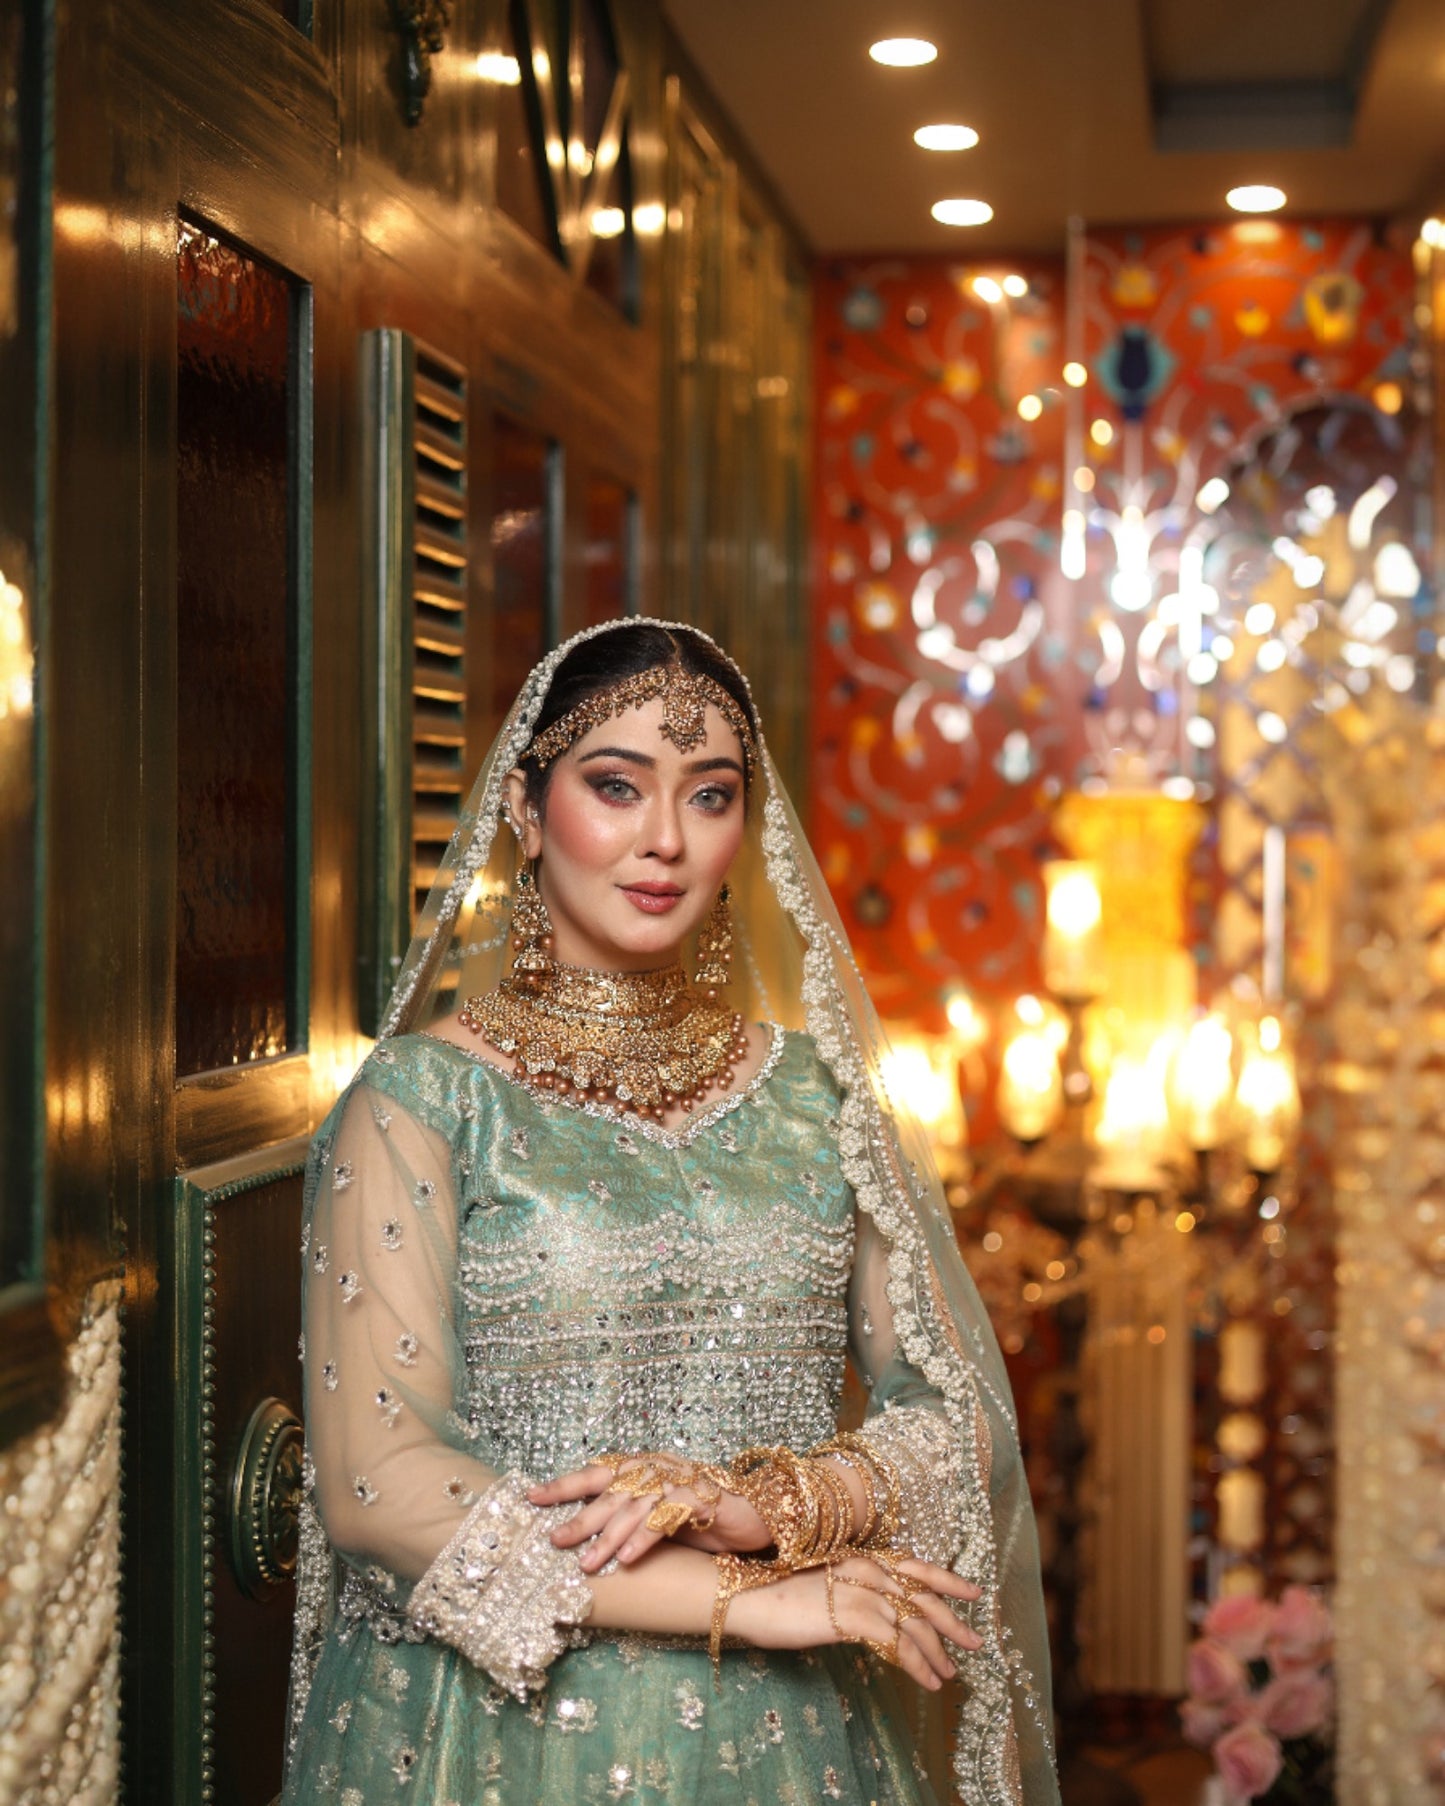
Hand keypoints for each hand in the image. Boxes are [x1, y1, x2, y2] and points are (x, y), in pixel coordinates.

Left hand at [528, 1459, 770, 1571]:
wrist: (758, 1514)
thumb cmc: (703, 1519)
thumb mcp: (658, 1520)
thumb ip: (627, 1520)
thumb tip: (582, 1541)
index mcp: (642, 1467)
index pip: (595, 1473)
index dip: (564, 1484)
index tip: (531, 1496)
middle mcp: (656, 1468)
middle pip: (609, 1490)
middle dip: (579, 1517)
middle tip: (554, 1541)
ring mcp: (679, 1479)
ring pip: (634, 1505)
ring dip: (609, 1536)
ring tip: (588, 1563)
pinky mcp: (701, 1497)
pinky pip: (666, 1516)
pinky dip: (645, 1537)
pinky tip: (629, 1558)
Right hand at [726, 1555, 982, 1693]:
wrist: (747, 1596)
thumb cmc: (777, 1593)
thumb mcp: (823, 1583)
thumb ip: (853, 1589)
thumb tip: (878, 1614)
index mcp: (862, 1556)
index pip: (916, 1566)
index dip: (948, 1580)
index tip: (974, 1592)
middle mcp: (869, 1569)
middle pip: (925, 1596)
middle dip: (953, 1622)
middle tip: (975, 1643)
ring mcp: (863, 1592)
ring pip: (916, 1625)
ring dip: (938, 1652)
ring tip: (950, 1674)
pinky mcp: (855, 1618)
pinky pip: (899, 1646)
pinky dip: (919, 1665)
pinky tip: (928, 1681)